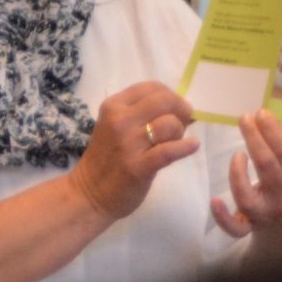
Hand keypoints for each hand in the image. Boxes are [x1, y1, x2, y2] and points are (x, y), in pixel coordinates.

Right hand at [68, 81, 197, 219]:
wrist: (88, 194)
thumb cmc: (106, 159)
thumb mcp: (116, 126)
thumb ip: (142, 114)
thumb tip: (181, 108)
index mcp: (113, 106)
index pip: (152, 87)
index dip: (171, 95)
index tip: (176, 108)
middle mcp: (119, 120)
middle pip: (164, 101)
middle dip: (181, 109)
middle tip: (185, 121)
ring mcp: (128, 144)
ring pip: (169, 124)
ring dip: (179, 131)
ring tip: (175, 140)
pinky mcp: (137, 166)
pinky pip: (169, 151)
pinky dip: (185, 147)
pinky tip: (192, 146)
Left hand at [214, 111, 281, 268]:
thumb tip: (263, 118)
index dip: (272, 132)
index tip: (261, 113)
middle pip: (267, 166)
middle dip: (254, 138)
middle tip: (245, 118)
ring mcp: (269, 216)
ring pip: (246, 194)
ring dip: (237, 170)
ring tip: (238, 153)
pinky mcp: (251, 227)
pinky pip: (235, 228)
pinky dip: (222, 217)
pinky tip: (215, 200)